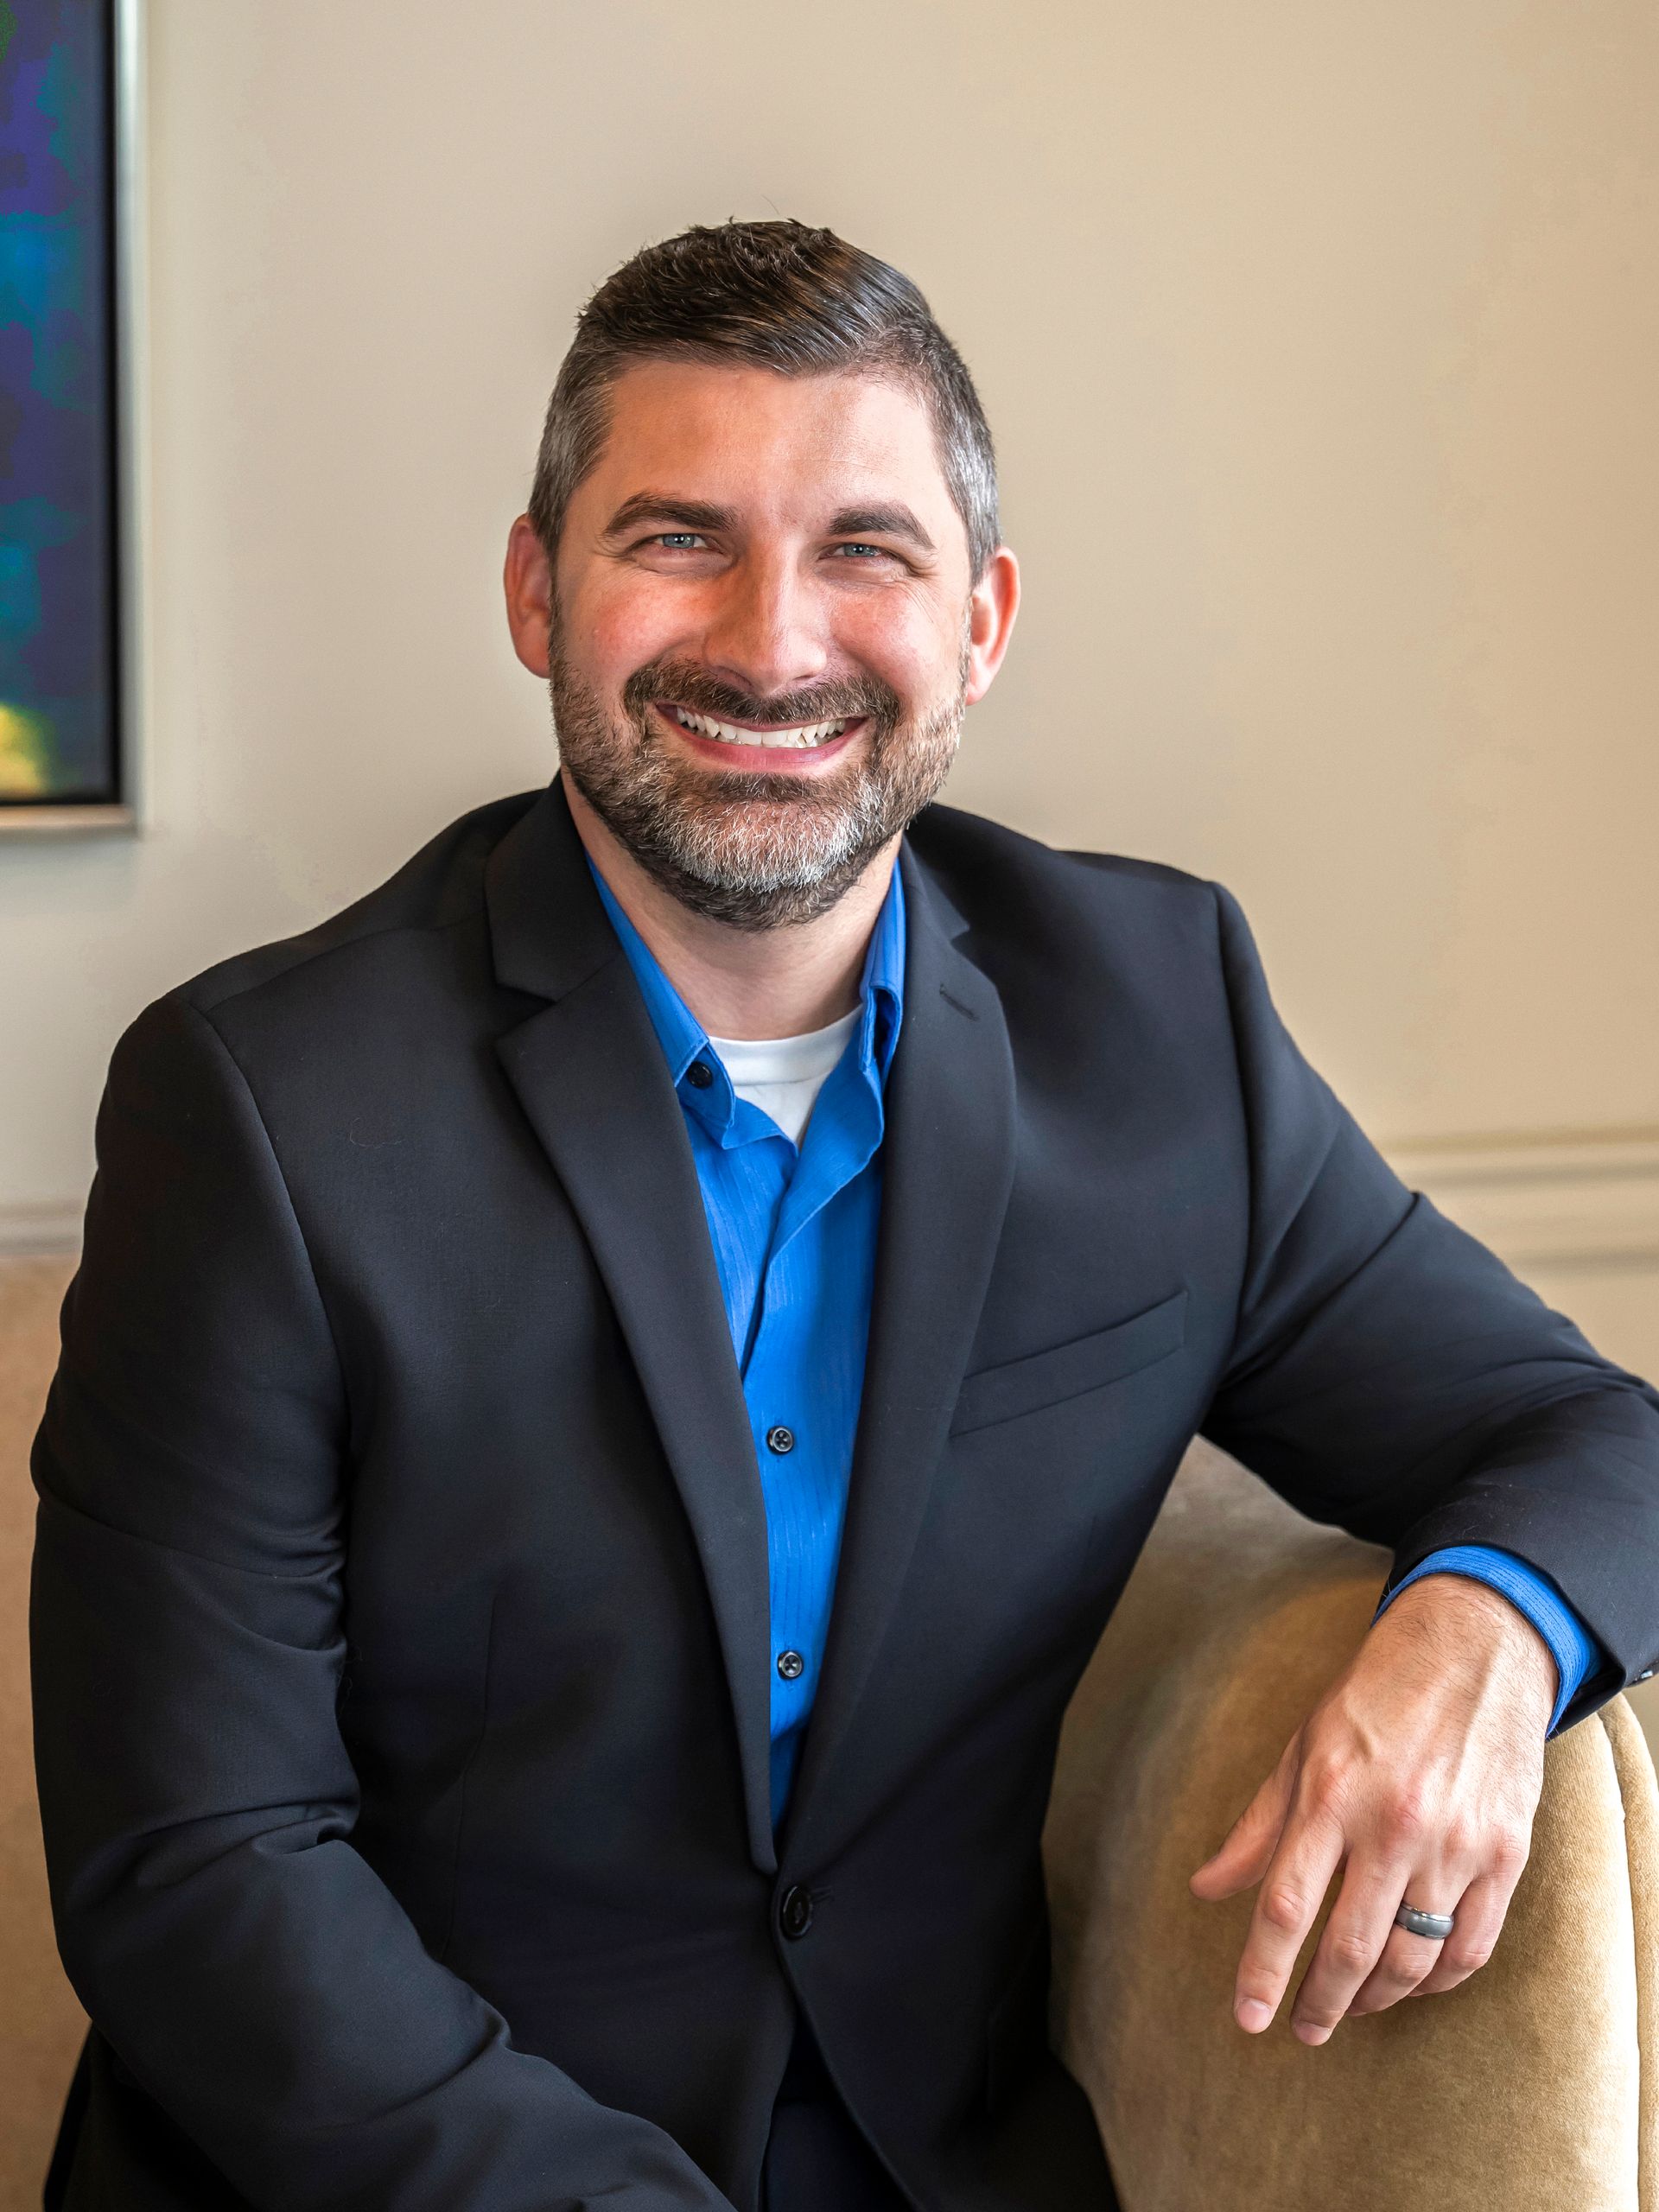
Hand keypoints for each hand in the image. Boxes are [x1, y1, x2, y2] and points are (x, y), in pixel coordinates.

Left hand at [1187, 1573, 1555, 2043]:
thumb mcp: (1302, 1748)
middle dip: (1320, 2003)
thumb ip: (1258, 1826)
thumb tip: (1205, 1888)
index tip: (1247, 2019)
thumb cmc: (1374, 1699)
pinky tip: (1413, 1983)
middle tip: (1303, 2029)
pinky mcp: (1504, 1855)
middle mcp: (1392, 1824)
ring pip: (1412, 1960)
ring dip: (1375, 1998)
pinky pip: (1471, 1948)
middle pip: (1349, 1947)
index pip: (1285, 1905)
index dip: (1262, 1971)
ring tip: (1351, 2005)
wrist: (1473, 1652)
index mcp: (1331, 1794)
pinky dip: (1438, 1982)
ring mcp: (1454, 1844)